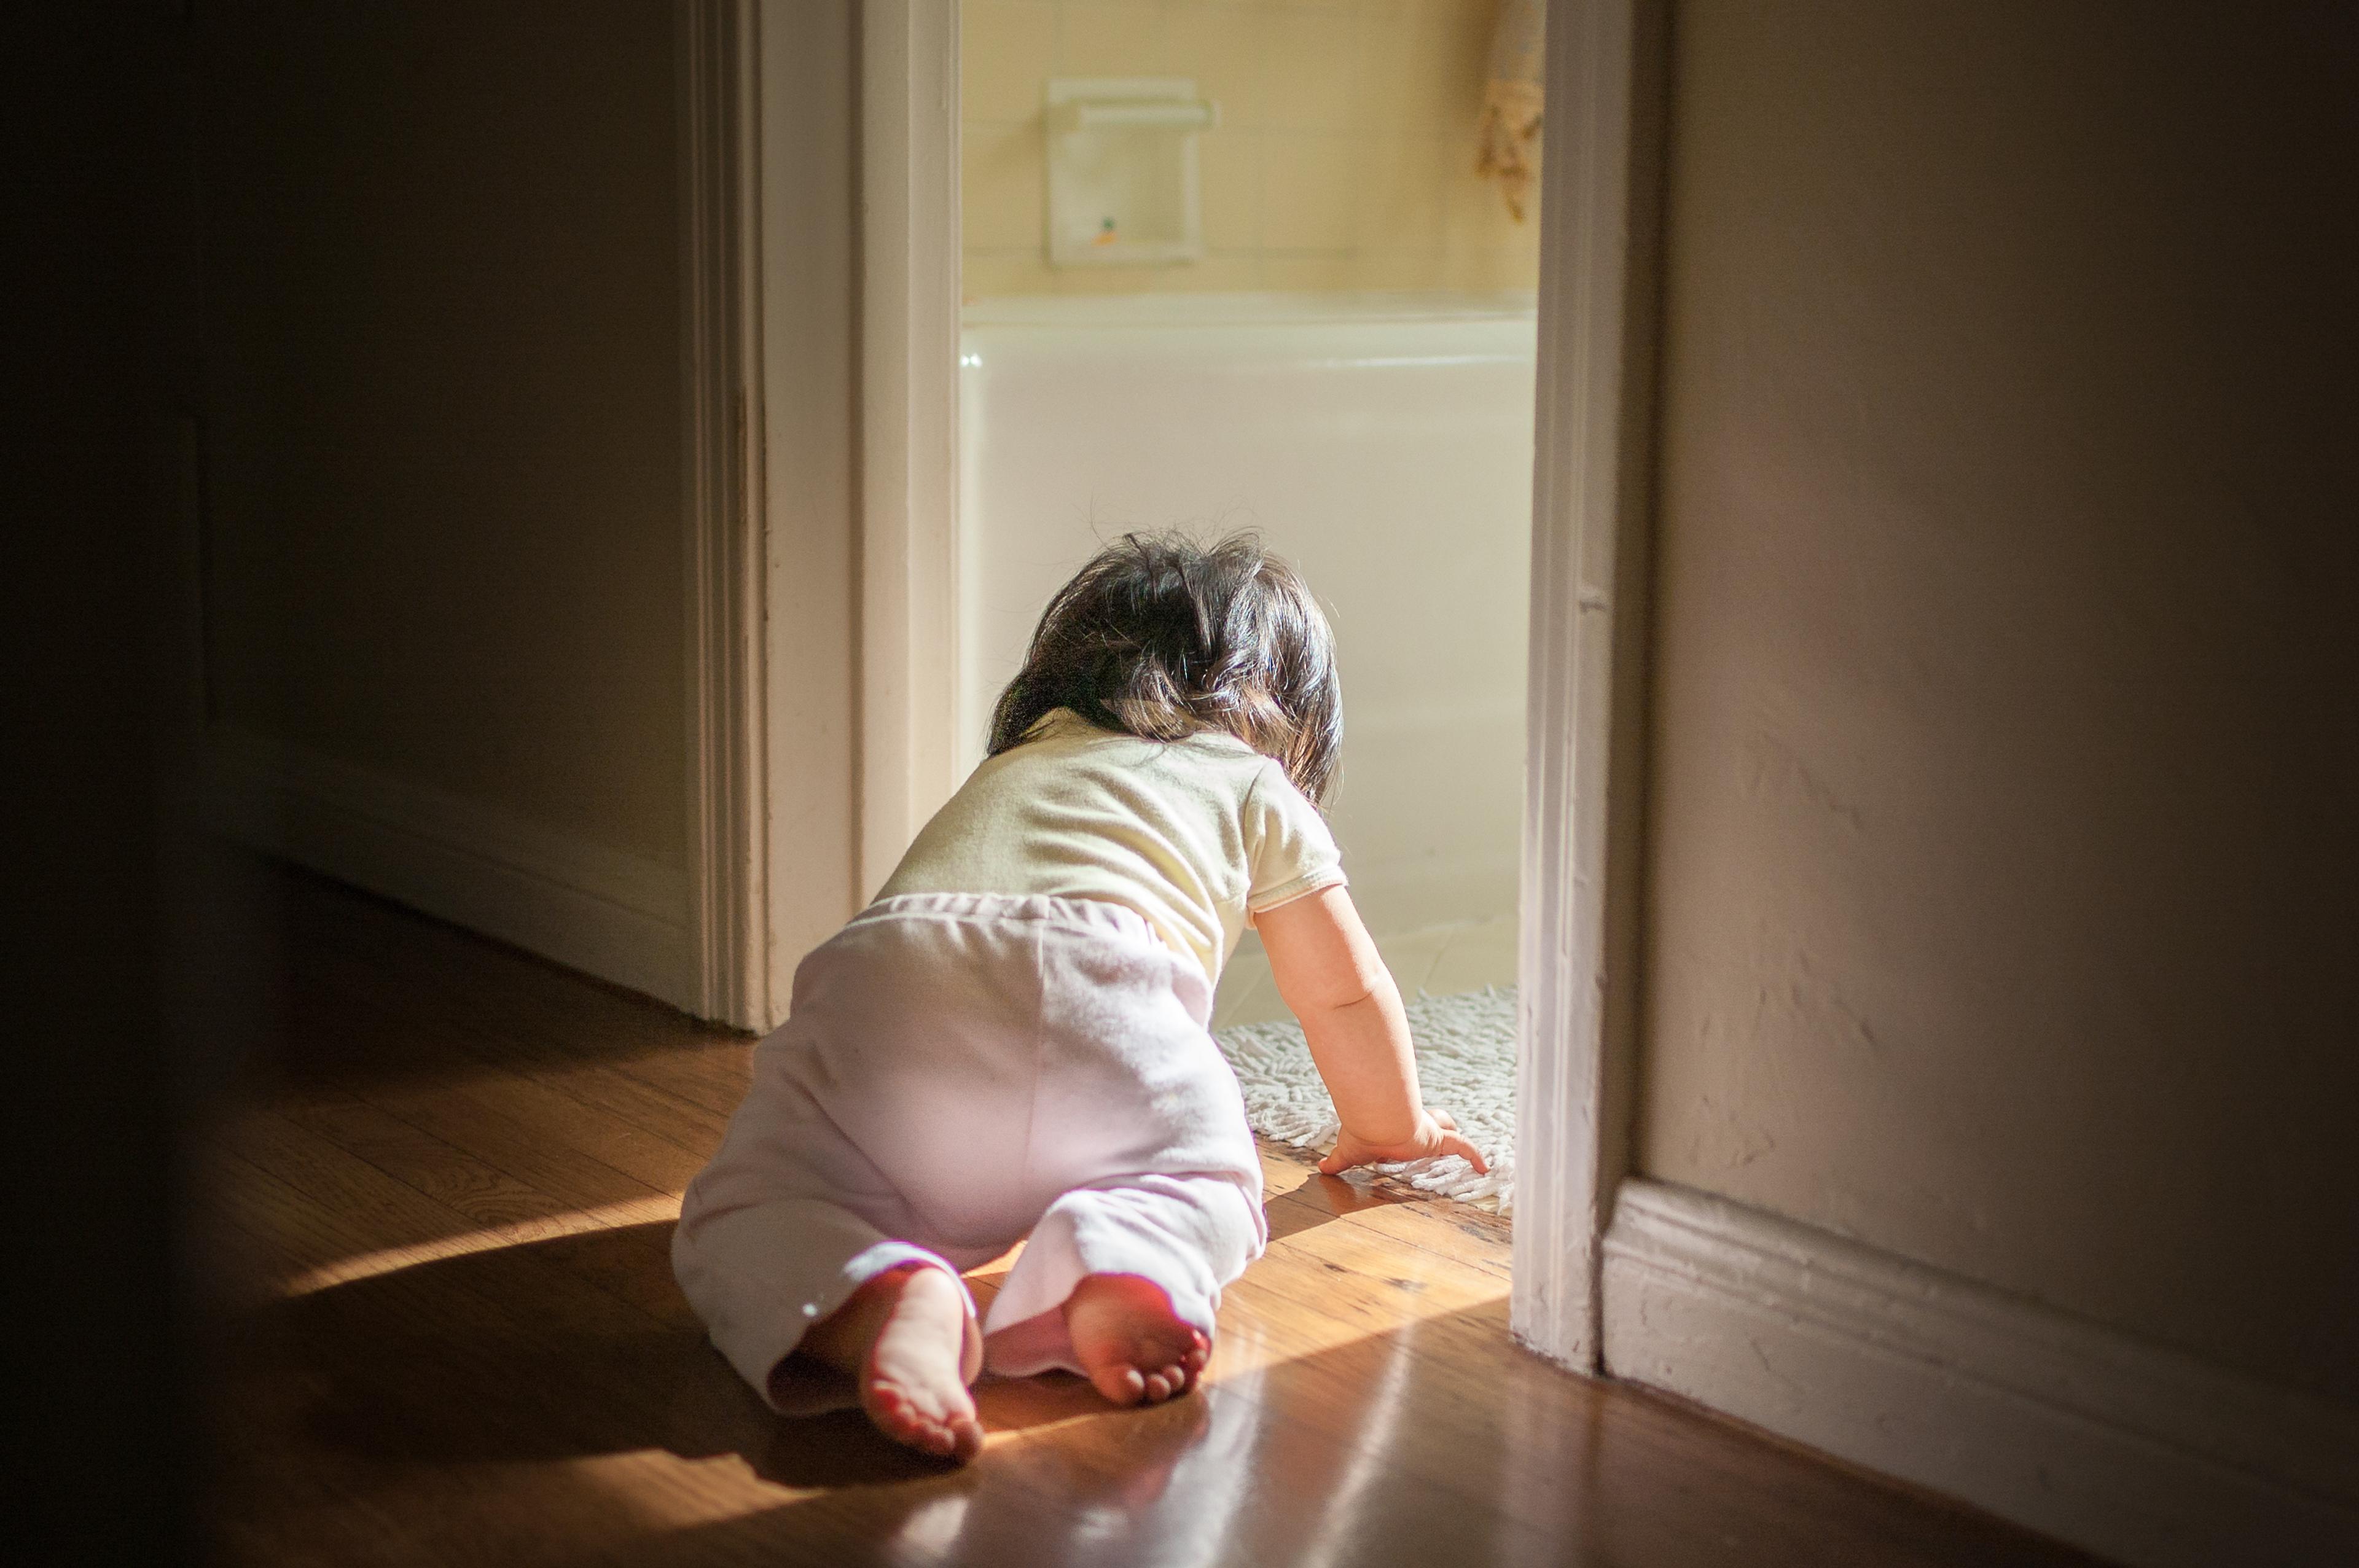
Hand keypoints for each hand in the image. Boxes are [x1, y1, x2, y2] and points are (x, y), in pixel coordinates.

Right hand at [1318, 1107, 1488, 1176]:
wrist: (1373, 1121)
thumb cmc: (1360, 1132)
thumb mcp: (1348, 1152)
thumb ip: (1337, 1162)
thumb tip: (1320, 1168)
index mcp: (1394, 1127)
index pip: (1405, 1126)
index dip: (1408, 1131)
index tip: (1405, 1139)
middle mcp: (1412, 1124)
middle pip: (1431, 1118)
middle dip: (1437, 1122)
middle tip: (1440, 1130)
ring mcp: (1426, 1130)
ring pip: (1446, 1126)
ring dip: (1453, 1133)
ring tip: (1467, 1149)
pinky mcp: (1437, 1139)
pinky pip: (1462, 1146)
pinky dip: (1474, 1155)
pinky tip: (1484, 1167)